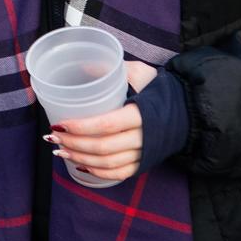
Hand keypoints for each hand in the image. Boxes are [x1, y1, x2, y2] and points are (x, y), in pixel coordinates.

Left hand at [48, 59, 157, 182]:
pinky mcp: (144, 163)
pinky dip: (98, 172)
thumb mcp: (140, 73)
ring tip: (59, 150)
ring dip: (81, 159)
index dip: (81, 127)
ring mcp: (144, 153)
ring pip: (108, 163)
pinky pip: (119, 174)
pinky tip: (80, 165)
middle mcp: (144, 138)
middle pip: (103, 147)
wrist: (187, 112)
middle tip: (53, 136)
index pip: (107, 125)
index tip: (59, 123)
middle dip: (74, 144)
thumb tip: (83, 67)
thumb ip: (113, 70)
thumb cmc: (159, 90)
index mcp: (141, 114)